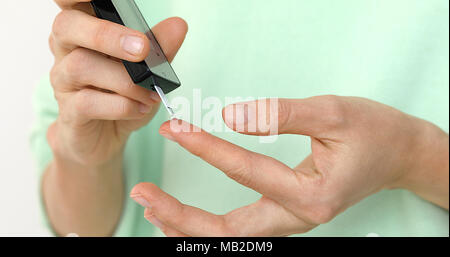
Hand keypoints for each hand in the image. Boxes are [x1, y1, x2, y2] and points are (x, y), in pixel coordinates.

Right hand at [48, 0, 187, 166]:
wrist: (104, 137)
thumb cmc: (122, 95)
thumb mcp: (146, 71)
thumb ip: (159, 48)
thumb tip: (178, 25)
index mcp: (86, 30)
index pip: (70, 2)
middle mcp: (67, 49)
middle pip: (68, 26)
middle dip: (107, 35)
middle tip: (141, 49)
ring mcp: (64, 80)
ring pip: (81, 66)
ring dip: (125, 81)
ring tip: (151, 93)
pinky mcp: (68, 110)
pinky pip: (87, 102)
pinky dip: (121, 105)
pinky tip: (140, 108)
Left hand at [130, 96, 448, 235]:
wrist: (398, 153)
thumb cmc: (372, 132)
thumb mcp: (333, 112)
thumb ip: (281, 114)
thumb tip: (231, 117)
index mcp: (313, 196)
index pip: (248, 172)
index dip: (209, 149)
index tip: (179, 129)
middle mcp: (299, 218)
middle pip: (229, 232)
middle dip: (181, 215)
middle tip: (145, 195)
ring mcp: (291, 221)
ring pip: (231, 237)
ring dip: (188, 225)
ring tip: (152, 207)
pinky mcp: (286, 215)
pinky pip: (239, 230)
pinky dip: (206, 227)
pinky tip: (182, 217)